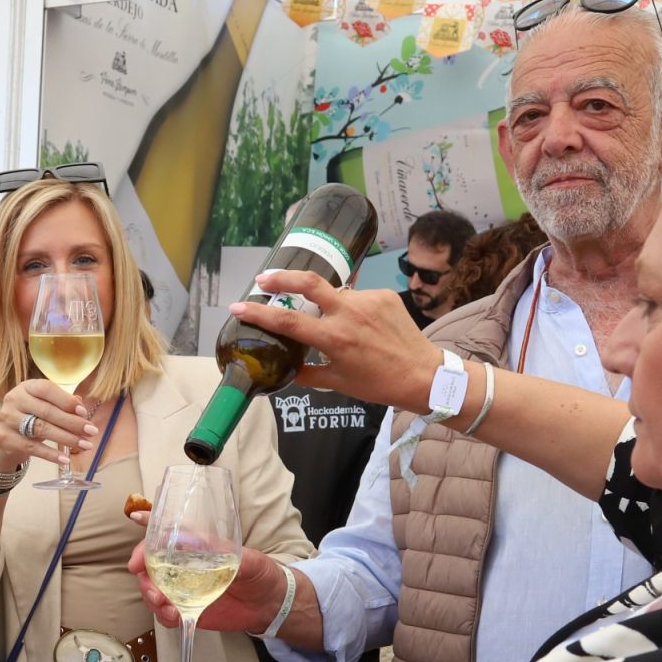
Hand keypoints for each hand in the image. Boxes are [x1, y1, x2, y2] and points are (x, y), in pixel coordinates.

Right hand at [0, 379, 95, 472]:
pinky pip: (33, 448)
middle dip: (73, 422)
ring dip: (67, 438)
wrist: (7, 440)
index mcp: (26, 387)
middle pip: (47, 411)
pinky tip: (65, 459)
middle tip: (91, 432)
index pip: (47, 389)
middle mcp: (14, 399)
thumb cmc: (31, 419)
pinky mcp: (6, 438)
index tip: (84, 413)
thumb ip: (62, 404)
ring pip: (41, 429)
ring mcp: (8, 419)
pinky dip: (51, 454)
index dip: (66, 401)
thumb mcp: (45, 407)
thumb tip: (81, 406)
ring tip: (85, 445)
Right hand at [130, 543, 285, 632]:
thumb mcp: (247, 558)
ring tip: (165, 606)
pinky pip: (167, 614)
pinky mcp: (189, 609)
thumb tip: (197, 543)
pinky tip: (174, 616)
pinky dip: (164, 616)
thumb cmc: (262, 573)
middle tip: (153, 589)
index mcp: (195, 548)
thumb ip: (223, 552)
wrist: (272, 604)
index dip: (143, 544)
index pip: (162, 540)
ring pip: (154, 591)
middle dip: (145, 578)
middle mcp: (184, 567)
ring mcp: (185, 589)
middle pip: (151, 568)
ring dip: (152, 598)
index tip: (135, 556)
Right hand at [235, 269, 441, 409]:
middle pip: (306, 282)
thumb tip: (286, 369)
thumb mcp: (339, 383)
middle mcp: (349, 314)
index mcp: (334, 338)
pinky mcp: (384, 295)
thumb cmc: (379, 384)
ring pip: (334, 294)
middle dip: (280, 277)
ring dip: (326, 304)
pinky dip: (350, 308)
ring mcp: (368, 300)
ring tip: (332, 323)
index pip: (287, 320)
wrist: (423, 375)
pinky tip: (360, 325)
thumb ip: (308, 374)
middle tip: (263, 279)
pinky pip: (357, 297)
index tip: (238, 306)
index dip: (259, 312)